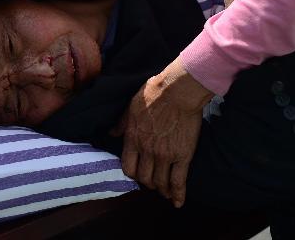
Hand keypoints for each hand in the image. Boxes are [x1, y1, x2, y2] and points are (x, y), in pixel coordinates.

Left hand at [113, 58, 213, 206]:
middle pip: (144, 178)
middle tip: (152, 182)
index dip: (132, 174)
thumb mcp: (131, 106)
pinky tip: (178, 202)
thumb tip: (111, 134)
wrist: (178, 91)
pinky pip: (178, 181)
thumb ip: (121, 123)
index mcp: (132, 139)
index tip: (136, 174)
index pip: (127, 167)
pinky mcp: (182, 156)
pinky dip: (178, 194)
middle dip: (147, 183)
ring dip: (161, 190)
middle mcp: (147, 151)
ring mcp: (165, 155)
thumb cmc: (154, 93)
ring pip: (160, 182)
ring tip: (164, 192)